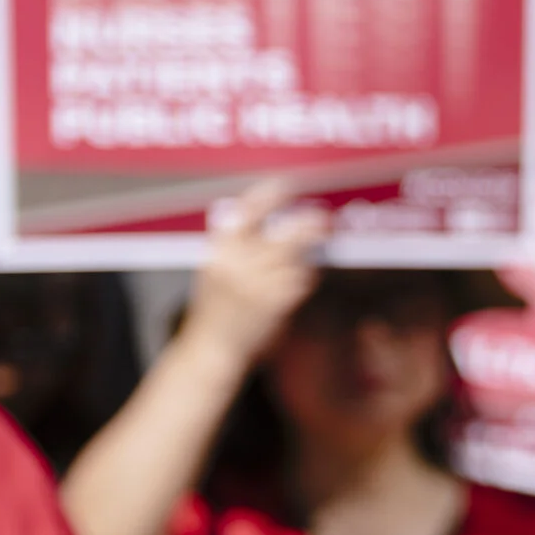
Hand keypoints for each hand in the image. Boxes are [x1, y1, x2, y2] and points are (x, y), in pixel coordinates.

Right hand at [186, 182, 325, 365]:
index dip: (267, 196)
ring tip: (318, 240)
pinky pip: (302, 279)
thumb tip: (256, 218)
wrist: (212, 349)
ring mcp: (259, 285)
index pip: (245, 214)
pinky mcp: (276, 304)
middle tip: (322, 215)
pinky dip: (308, 274)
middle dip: (307, 222)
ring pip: (298, 257)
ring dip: (310, 249)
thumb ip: (231, 246)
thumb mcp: (213, 270)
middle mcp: (239, 266)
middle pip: (284, 233)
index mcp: (219, 252)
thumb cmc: (215, 309)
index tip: (285, 185)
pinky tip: (305, 275)